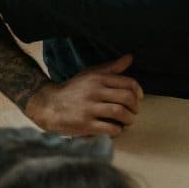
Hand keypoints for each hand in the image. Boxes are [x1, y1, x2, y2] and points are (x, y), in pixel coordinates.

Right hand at [25, 54, 143, 135]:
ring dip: (129, 119)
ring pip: (120, 113)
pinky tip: (116, 129)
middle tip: (134, 112)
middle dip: (135, 107)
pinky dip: (117, 130)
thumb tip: (130, 57)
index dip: (138, 92)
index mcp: (98, 79)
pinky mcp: (85, 124)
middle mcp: (95, 92)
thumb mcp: (91, 74)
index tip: (138, 99)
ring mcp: (90, 108)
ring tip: (127, 121)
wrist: (49, 104)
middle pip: (127, 98)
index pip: (128, 83)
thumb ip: (112, 68)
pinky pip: (110, 128)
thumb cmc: (74, 89)